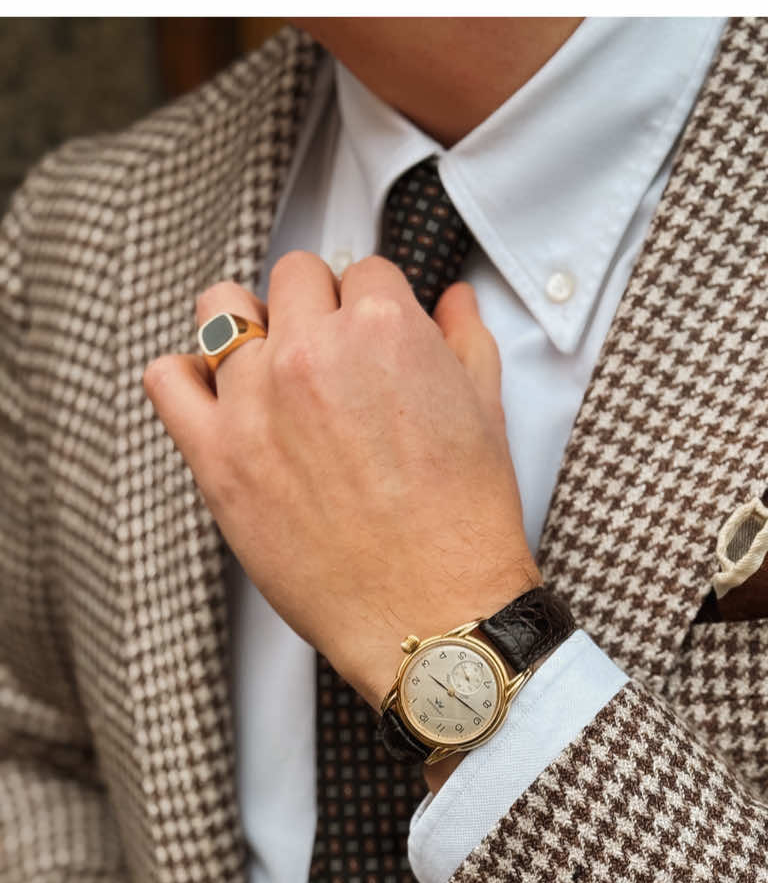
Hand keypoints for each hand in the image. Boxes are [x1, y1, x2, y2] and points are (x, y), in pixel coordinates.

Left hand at [143, 252, 541, 708]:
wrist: (432, 612)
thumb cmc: (465, 522)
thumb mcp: (486, 413)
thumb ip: (464, 339)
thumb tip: (452, 298)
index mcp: (385, 328)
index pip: (363, 271)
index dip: (373, 305)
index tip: (374, 340)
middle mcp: (314, 351)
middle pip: (294, 278)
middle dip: (318, 309)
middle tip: (334, 363)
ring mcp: (257, 401)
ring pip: (222, 310)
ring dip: (247, 326)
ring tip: (273, 370)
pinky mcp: (217, 457)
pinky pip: (167, 379)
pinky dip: (185, 377)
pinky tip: (218, 399)